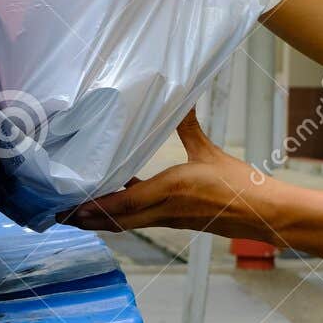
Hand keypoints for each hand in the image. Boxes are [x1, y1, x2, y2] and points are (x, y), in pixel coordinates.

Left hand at [62, 112, 277, 240]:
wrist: (264, 215)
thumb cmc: (240, 186)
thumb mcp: (210, 152)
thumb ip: (189, 127)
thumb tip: (181, 98)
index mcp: (171, 191)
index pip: (124, 203)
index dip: (96, 206)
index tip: (72, 206)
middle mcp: (163, 210)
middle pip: (115, 221)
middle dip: (85, 219)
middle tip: (58, 214)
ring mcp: (166, 220)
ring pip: (124, 224)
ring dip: (98, 220)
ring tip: (73, 213)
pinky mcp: (172, 222)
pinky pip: (137, 221)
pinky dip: (118, 215)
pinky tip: (109, 204)